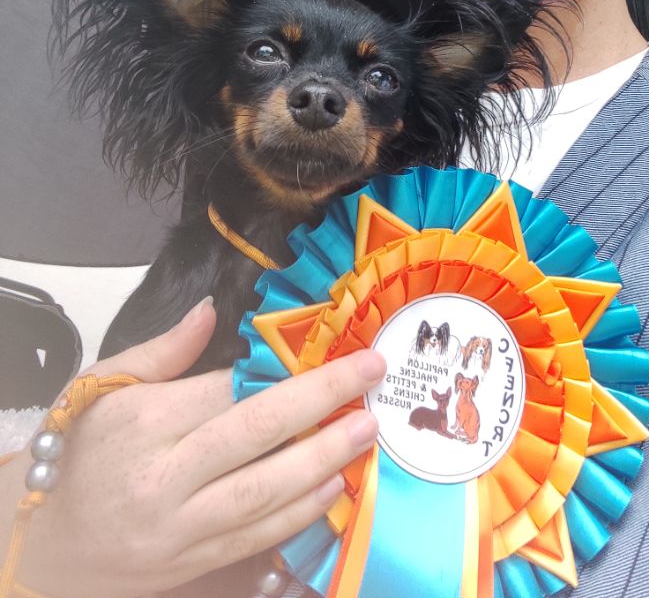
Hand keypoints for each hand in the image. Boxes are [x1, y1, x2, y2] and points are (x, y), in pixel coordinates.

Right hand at [0, 298, 384, 597]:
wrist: (50, 542)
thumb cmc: (80, 454)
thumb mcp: (105, 386)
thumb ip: (163, 350)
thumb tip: (212, 312)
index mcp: (143, 422)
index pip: (226, 389)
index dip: (283, 368)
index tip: (331, 346)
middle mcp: (165, 476)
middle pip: (256, 433)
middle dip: (321, 400)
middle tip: (370, 373)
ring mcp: (181, 527)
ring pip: (265, 491)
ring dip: (324, 458)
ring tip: (367, 428)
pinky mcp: (194, 562)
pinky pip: (258, 537)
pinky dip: (301, 511)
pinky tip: (335, 483)